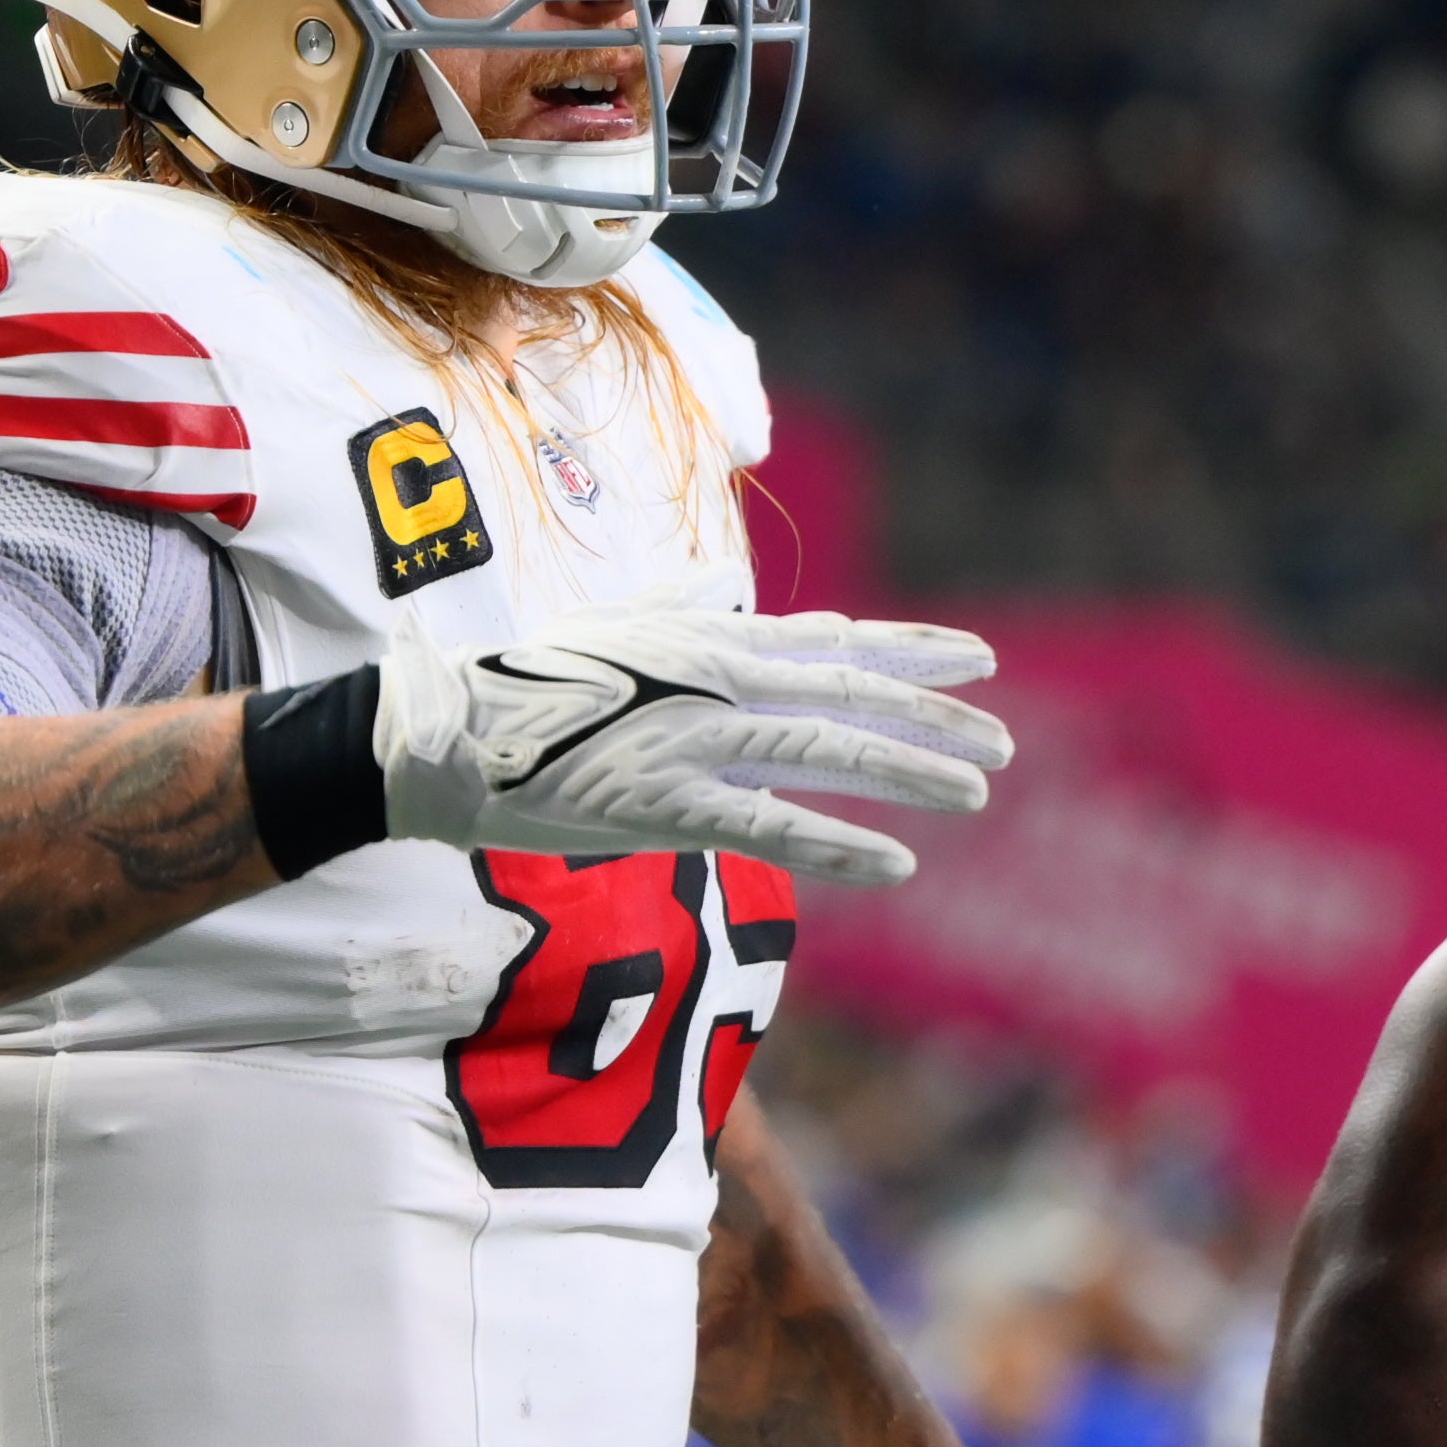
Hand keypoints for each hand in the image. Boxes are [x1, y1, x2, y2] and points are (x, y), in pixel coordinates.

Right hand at [374, 606, 1007, 884]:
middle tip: (1004, 743)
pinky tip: (897, 864)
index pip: (835, 639)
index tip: (979, 659)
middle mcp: (715, 676)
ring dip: (908, 772)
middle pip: (851, 692)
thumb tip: (729, 582)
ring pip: (827, 751)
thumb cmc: (527, 681)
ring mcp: (692, 737)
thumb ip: (684, 605)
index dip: (913, 648)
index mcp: (709, 635)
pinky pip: (770, 827)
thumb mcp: (617, 623)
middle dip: (934, 717)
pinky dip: (838, 843)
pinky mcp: (663, 803)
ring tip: (975, 792)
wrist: (443, 733)